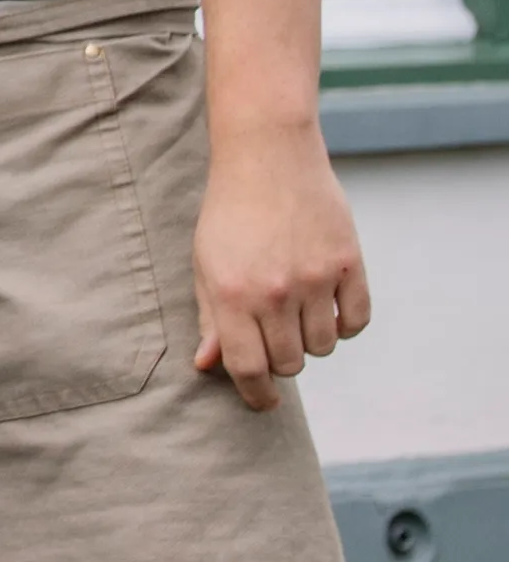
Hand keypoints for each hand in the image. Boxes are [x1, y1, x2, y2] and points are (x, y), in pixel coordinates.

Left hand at [191, 118, 369, 411]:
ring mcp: (316, 279)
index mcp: (232, 295)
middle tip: (275, 338)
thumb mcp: (206, 264)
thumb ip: (210, 318)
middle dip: (281, 361)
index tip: (263, 403)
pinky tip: (328, 308)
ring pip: (323, 347)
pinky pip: (356, 323)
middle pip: (290, 363)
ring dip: (311, 341)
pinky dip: (344, 325)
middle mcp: (275, 292)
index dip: (255, 394)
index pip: (248, 368)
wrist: (268, 158)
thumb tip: (209, 367)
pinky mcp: (350, 264)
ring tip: (297, 313)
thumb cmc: (229, 215)